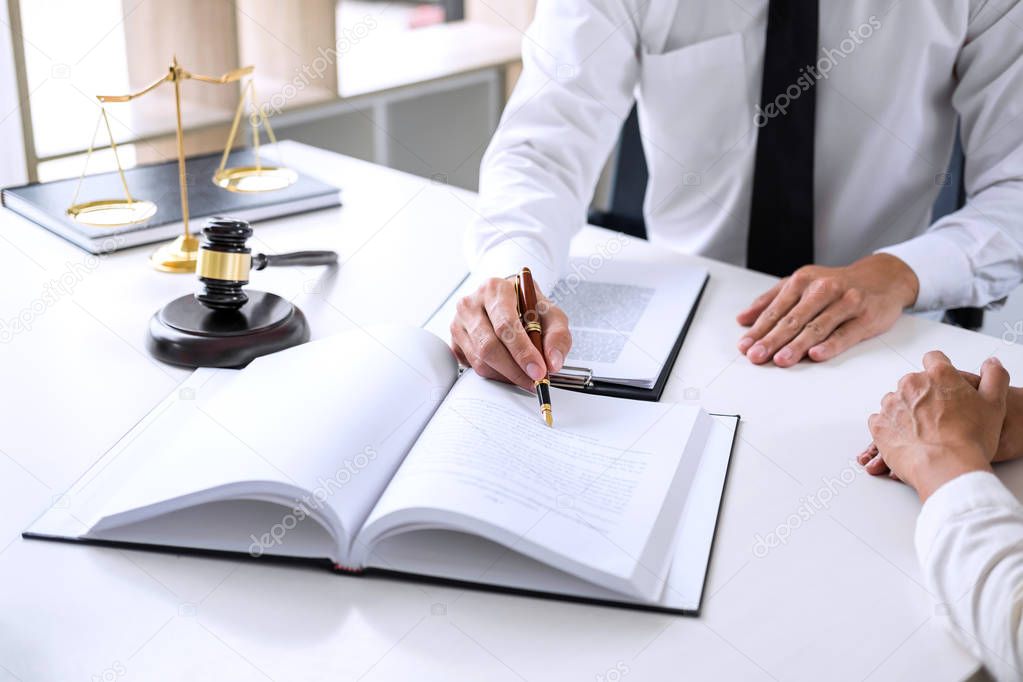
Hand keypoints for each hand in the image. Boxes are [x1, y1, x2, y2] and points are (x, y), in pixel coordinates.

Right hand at [449, 276, 570, 389]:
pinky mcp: (455, 341)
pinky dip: (495, 375)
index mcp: (495, 289)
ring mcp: (458, 323)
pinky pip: (473, 367)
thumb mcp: (552, 315)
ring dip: (507, 375)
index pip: (505, 325)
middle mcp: (471, 303)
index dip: (522, 351)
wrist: (510, 302)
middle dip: (515, 370)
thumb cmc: (530, 307)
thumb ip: (557, 337)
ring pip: (480, 360)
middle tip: (534, 381)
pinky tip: (510, 371)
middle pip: (489, 346)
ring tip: (526, 376)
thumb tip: (553, 363)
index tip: (539, 371)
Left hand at [736, 254, 918, 366]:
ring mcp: (846, 302)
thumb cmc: (837, 284)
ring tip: (780, 359)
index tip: (745, 345)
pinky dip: (830, 345)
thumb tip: (743, 319)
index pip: (776, 309)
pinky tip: (815, 355)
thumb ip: (771, 300)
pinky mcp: (866, 317)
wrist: (883, 278)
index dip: (759, 329)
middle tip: (756, 356)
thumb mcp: (802, 283)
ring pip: (817, 326)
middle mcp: (823, 289)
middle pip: (793, 319)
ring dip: (797, 345)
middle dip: (772, 339)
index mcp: (803, 280)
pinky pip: (845, 334)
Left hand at [864, 351, 1008, 501]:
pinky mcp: (879, 424)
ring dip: (905, 411)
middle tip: (938, 416)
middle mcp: (911, 384)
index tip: (943, 384)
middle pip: (914, 382)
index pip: (934, 359)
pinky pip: (881, 420)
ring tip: (923, 431)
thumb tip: (991, 364)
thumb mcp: (995, 404)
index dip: (940, 371)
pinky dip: (890, 427)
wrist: (948, 466)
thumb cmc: (971, 438)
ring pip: (896, 401)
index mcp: (938, 375)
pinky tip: (906, 439)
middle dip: (923, 395)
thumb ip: (994, 377)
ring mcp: (891, 404)